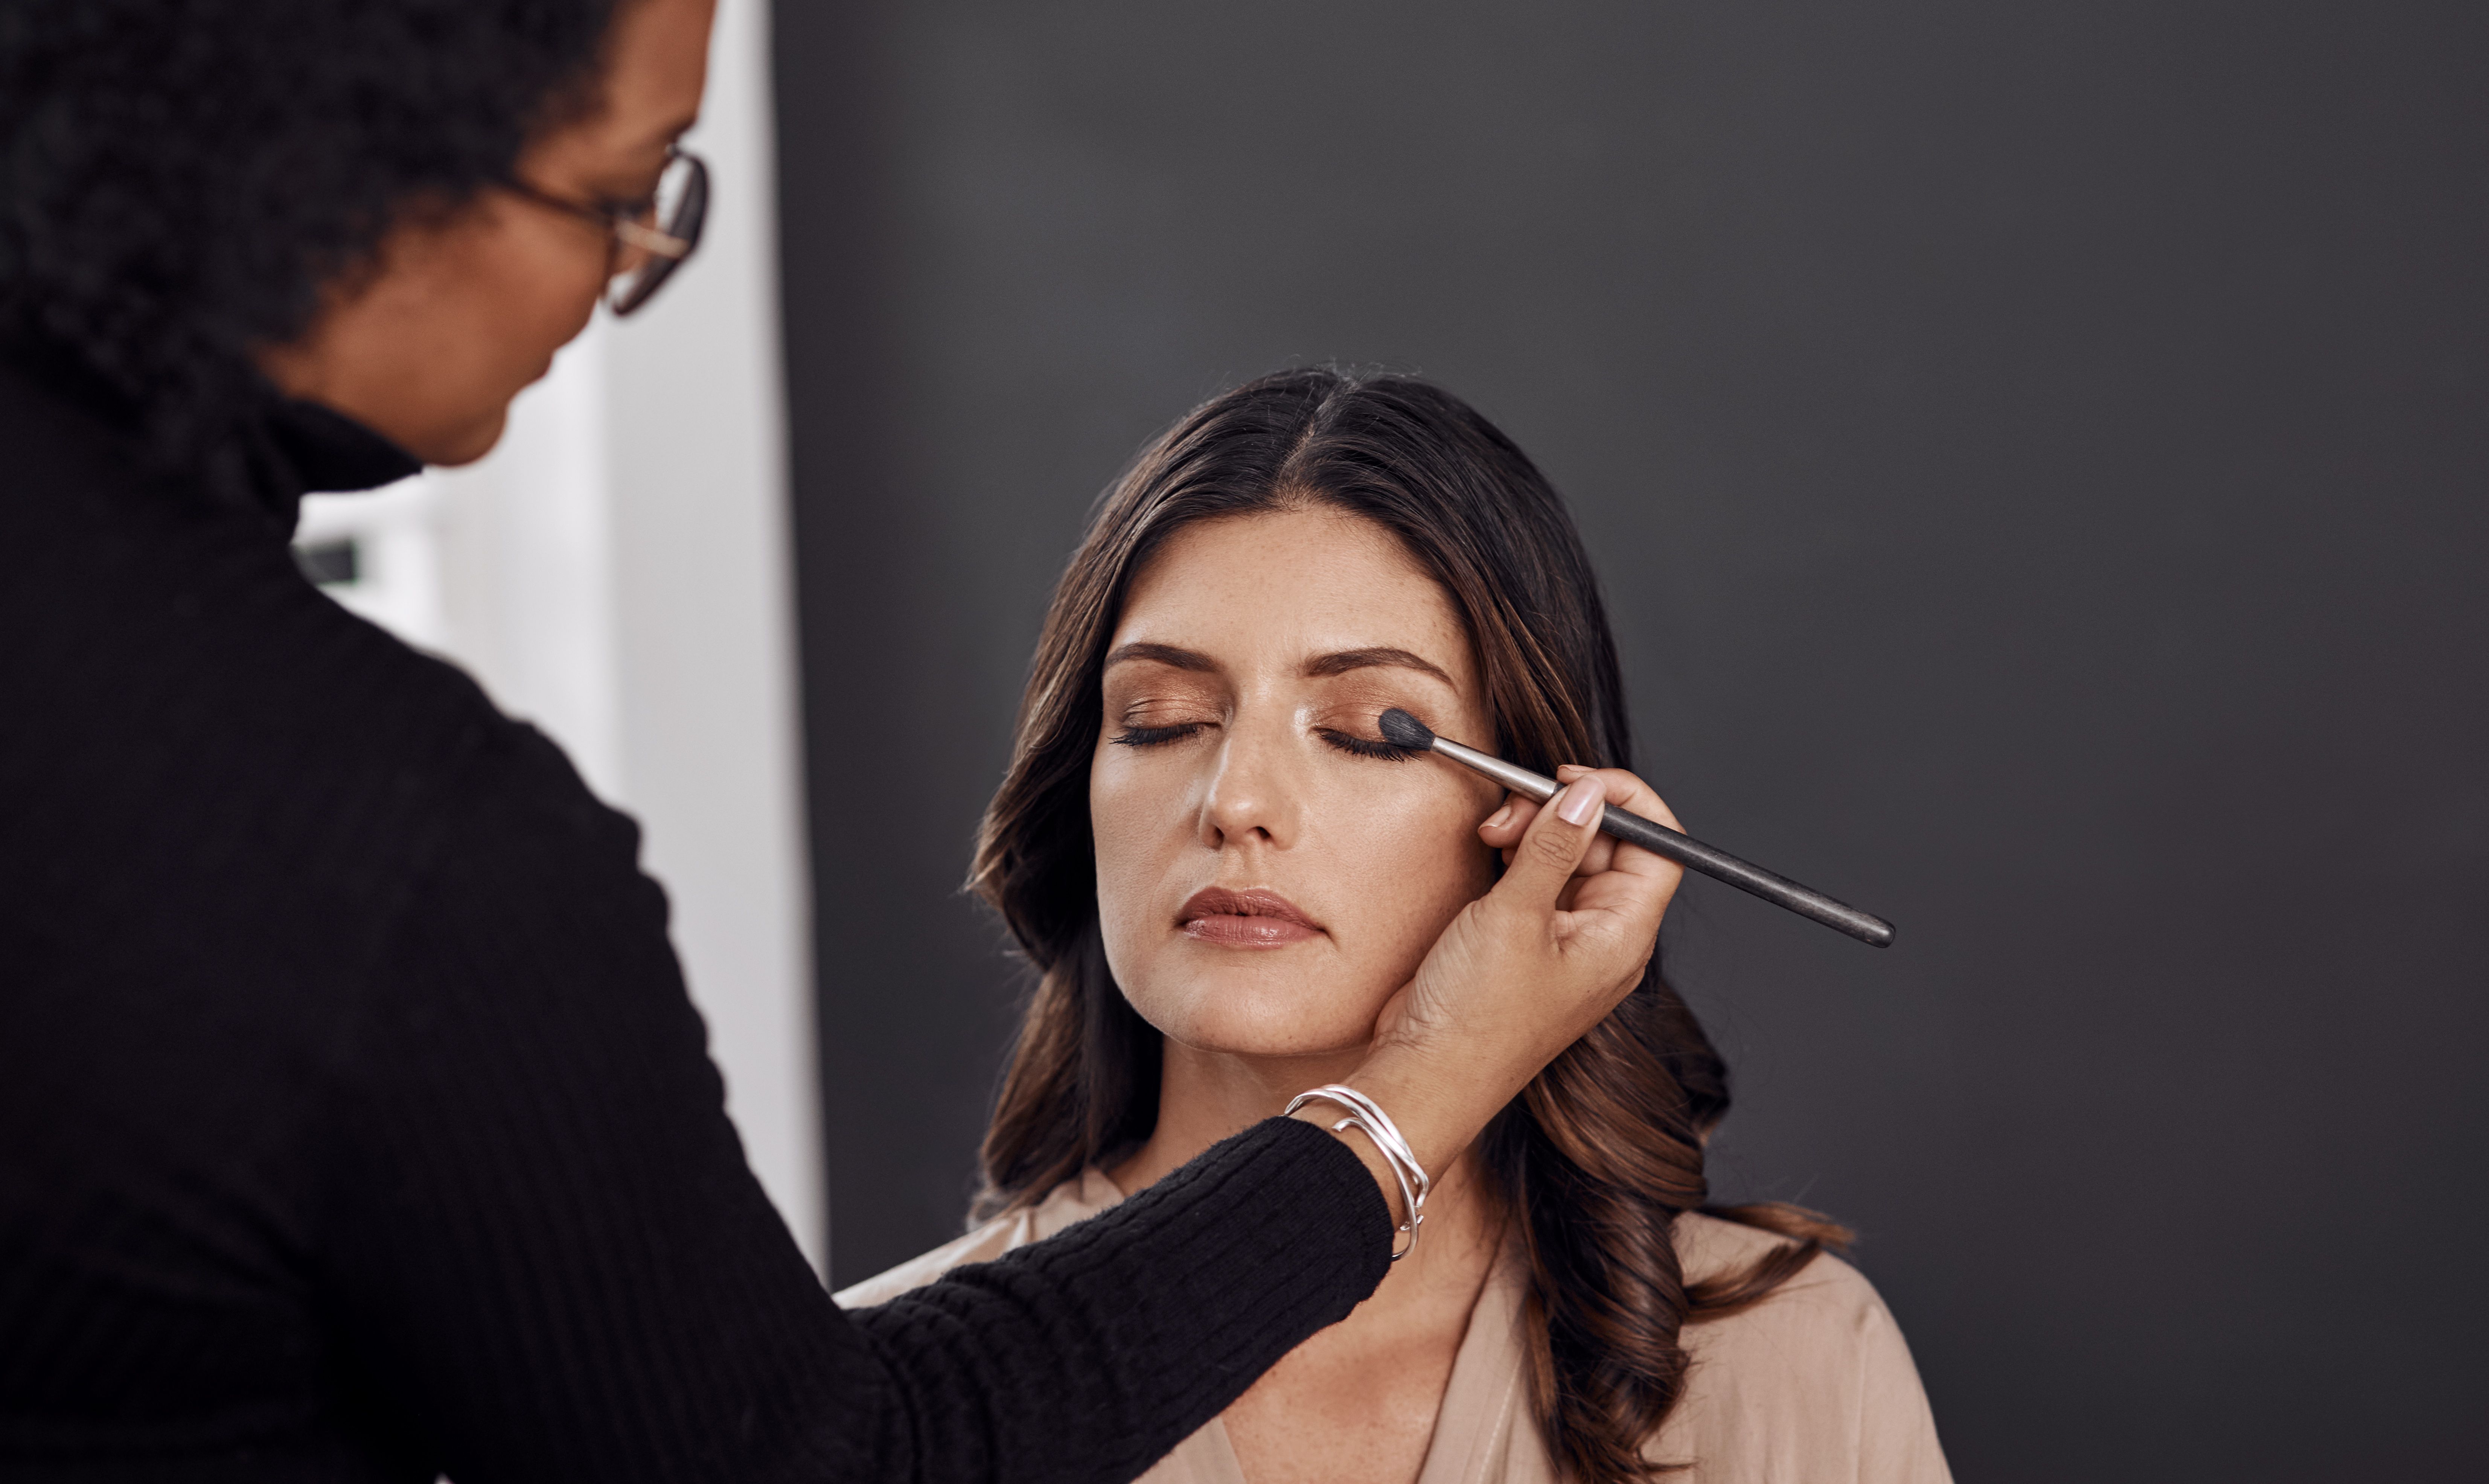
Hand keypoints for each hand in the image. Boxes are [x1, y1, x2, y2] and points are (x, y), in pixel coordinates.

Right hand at [1294, 765, 1685, 1196]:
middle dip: (1561, 812)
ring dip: (1531, 828)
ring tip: (1490, 833)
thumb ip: (1554, 848)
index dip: (1624, 800)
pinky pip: (1534, 877)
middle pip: (1608, 844)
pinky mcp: (1522, 939)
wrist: (1424, 1073)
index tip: (1573, 778)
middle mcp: (1600, 936)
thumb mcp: (1515, 917)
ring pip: (1567, 855)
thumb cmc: (1476, 1017)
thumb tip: (1589, 795)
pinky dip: (1514, 853)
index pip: (1658, 846)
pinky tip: (1486, 849)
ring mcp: (1560, 938)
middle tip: (1513, 808)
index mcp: (1621, 936)